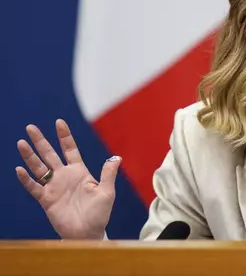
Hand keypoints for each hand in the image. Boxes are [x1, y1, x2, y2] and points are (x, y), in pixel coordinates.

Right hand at [15, 119, 120, 238]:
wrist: (88, 232)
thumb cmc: (99, 213)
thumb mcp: (107, 192)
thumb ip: (108, 174)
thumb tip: (116, 157)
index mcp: (80, 172)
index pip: (70, 149)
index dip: (64, 136)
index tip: (59, 122)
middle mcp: (64, 176)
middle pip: (50, 154)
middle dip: (41, 141)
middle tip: (31, 127)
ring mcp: (54, 187)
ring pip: (39, 168)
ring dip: (30, 156)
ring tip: (21, 143)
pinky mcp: (46, 200)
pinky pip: (34, 187)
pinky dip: (26, 179)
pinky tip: (19, 169)